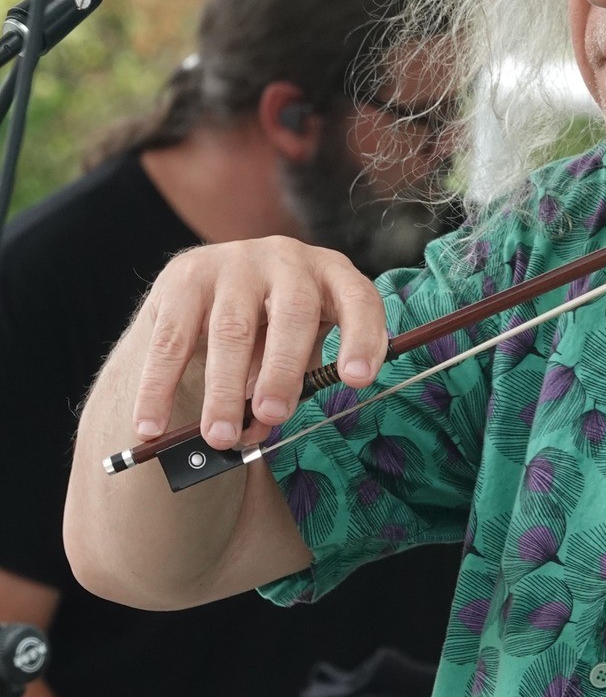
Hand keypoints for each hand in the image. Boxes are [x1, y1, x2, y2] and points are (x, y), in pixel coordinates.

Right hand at [132, 236, 388, 449]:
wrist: (215, 288)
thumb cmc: (275, 327)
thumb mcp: (297, 346)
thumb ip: (289, 385)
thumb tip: (258, 429)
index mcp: (331, 275)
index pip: (359, 300)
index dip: (363, 338)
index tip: (358, 380)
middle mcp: (287, 259)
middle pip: (292, 314)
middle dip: (282, 371)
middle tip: (271, 416)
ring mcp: (234, 261)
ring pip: (231, 329)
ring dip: (224, 390)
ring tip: (220, 437)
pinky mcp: (185, 275)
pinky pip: (171, 338)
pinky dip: (159, 387)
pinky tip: (151, 425)